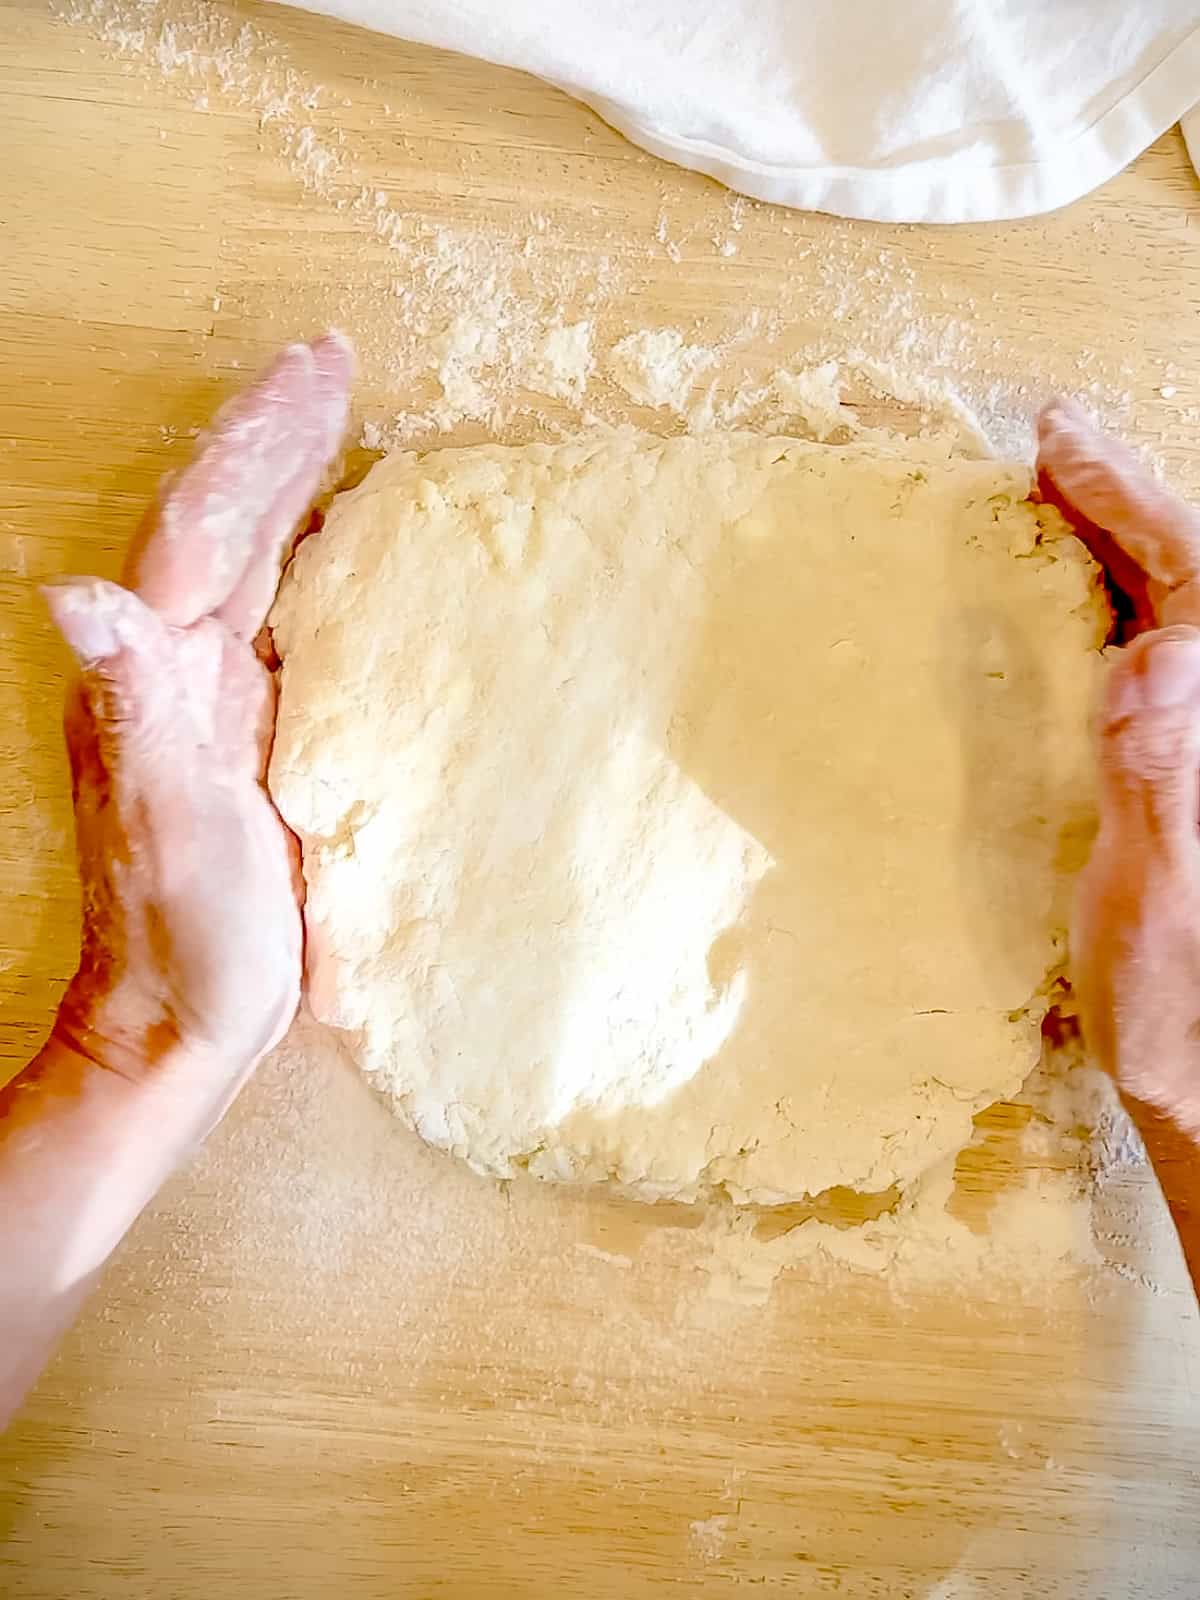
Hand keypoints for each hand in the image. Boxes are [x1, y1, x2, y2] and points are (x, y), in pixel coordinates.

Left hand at [43, 335, 351, 1099]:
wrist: (178, 1021)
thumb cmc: (187, 939)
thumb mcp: (168, 829)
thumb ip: (134, 709)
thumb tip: (78, 593)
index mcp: (160, 678)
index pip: (204, 532)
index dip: (256, 446)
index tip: (321, 370)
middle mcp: (175, 672)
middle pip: (221, 524)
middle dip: (273, 435)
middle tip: (334, 359)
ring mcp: (208, 699)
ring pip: (245, 558)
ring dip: (284, 477)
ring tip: (334, 413)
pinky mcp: (244, 732)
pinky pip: (274, 612)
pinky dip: (304, 552)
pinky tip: (336, 536)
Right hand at [1038, 400, 1199, 1135]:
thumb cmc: (1178, 1006)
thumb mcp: (1158, 904)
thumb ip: (1161, 786)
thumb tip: (1153, 657)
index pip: (1197, 583)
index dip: (1131, 501)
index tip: (1055, 444)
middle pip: (1197, 579)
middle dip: (1128, 499)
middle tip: (1053, 439)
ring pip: (1182, 611)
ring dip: (1123, 541)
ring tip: (1060, 489)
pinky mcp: (1185, 774)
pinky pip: (1154, 659)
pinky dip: (1114, 603)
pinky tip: (1079, 594)